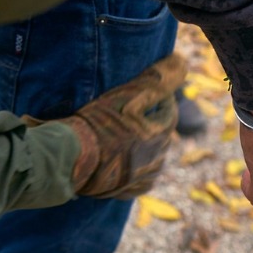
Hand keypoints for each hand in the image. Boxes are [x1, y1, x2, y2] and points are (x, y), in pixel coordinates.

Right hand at [46, 53, 185, 198]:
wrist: (71, 159)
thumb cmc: (98, 123)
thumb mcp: (126, 95)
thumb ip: (156, 79)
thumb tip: (181, 61)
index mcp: (158, 134)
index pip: (170, 113)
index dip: (164, 101)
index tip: (155, 94)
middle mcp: (155, 158)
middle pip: (163, 136)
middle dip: (156, 123)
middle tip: (140, 113)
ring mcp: (140, 177)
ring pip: (154, 160)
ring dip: (148, 148)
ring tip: (134, 138)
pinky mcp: (124, 190)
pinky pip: (140, 181)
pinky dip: (138, 171)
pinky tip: (128, 165)